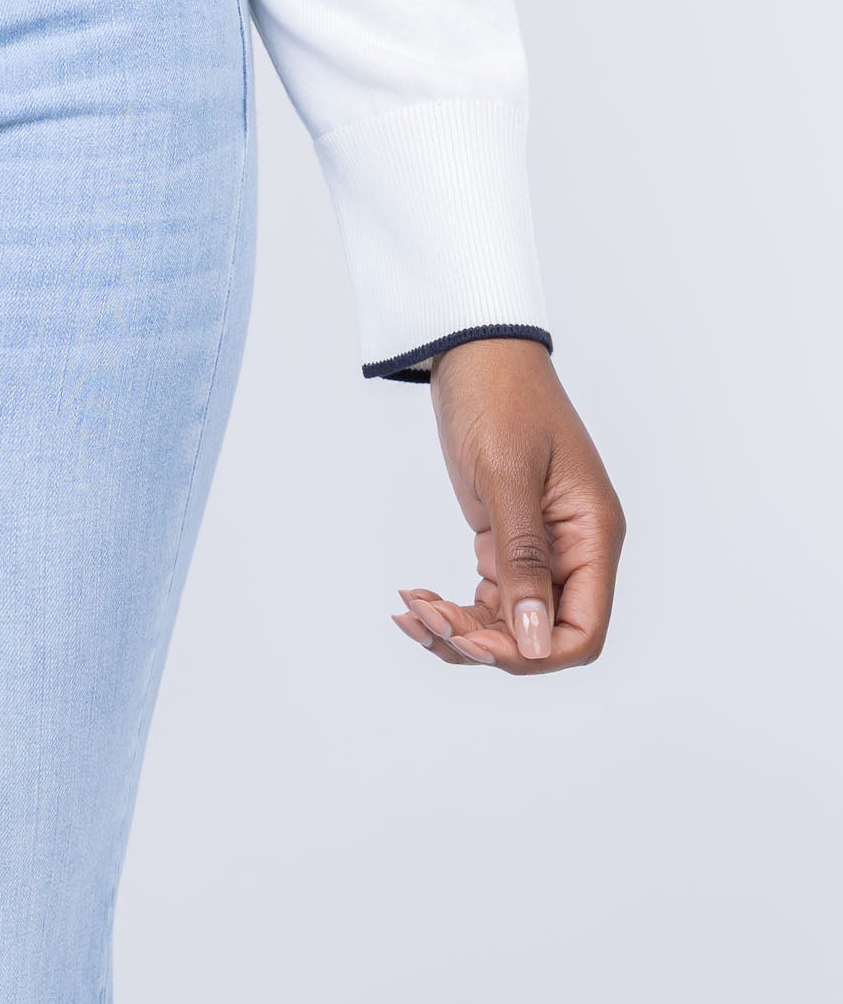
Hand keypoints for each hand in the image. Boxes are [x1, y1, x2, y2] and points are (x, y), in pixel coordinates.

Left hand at [393, 336, 622, 674]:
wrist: (473, 349)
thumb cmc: (500, 397)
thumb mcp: (507, 476)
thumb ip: (523, 560)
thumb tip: (536, 642)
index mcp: (593, 536)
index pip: (584, 631)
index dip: (536, 653)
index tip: (479, 644)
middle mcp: (574, 550)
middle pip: (542, 635)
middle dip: (486, 642)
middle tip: (425, 619)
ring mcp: (539, 546)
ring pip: (509, 622)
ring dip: (460, 629)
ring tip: (410, 611)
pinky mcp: (505, 539)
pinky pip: (488, 597)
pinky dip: (453, 607)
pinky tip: (414, 599)